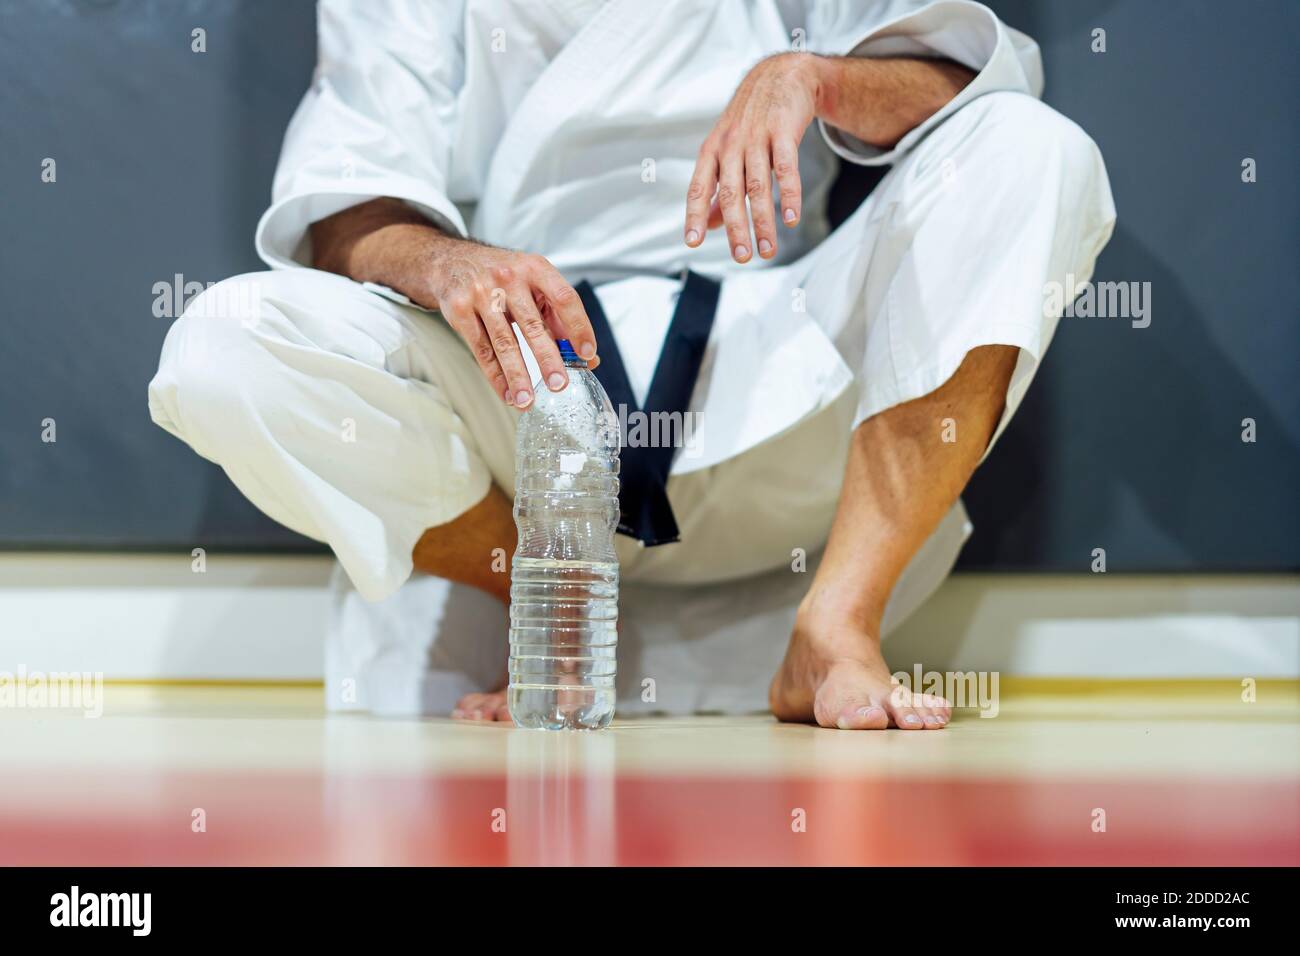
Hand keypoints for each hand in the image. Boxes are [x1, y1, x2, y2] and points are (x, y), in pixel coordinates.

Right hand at [424, 238, 597, 408]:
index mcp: (536, 268)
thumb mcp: (533, 284)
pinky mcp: (460, 310)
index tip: (587, 354)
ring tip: (527, 401)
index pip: (565, 298)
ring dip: (518, 376)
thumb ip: (558, 318)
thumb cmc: (503, 278)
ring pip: (504, 342)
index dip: (579, 327)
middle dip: (547, 359)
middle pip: (533, 324)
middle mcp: (509, 277)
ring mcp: (482, 293)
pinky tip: (507, 393)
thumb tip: (587, 358)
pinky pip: (481, 350)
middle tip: (559, 384)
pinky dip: (495, 376)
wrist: (451, 262)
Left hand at [684, 52, 824, 262]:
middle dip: (736, 229)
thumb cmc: (751, 119)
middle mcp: (731, 145)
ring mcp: (757, 137)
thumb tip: (709, 225)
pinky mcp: (783, 131)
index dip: (695, 215)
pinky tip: (792, 219)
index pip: (699, 187)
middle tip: (742, 257)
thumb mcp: (727, 149)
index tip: (692, 241)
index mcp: (712, 151)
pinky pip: (787, 168)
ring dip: (764, 222)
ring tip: (768, 251)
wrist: (781, 75)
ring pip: (759, 187)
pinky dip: (790, 195)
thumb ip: (719, 188)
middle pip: (732, 194)